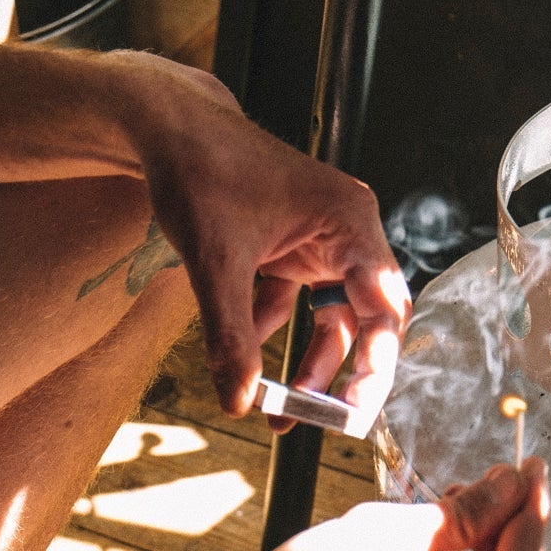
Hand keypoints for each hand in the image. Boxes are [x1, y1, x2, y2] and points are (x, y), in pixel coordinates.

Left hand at [107, 53, 410, 423]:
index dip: (376, 364)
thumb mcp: (215, 264)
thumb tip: (238, 400)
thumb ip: (230, 336)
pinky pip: (298, 303)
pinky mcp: (293, 248)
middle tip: (329, 422)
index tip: (354, 411)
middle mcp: (346, 231)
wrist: (167, 129)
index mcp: (348, 222)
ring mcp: (321, 240)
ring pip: (333, 317)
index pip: (384, 306)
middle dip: (347, 373)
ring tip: (280, 410)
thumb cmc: (201, 171)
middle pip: (368, 317)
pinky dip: (273, 330)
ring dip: (311, 362)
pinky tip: (242, 352)